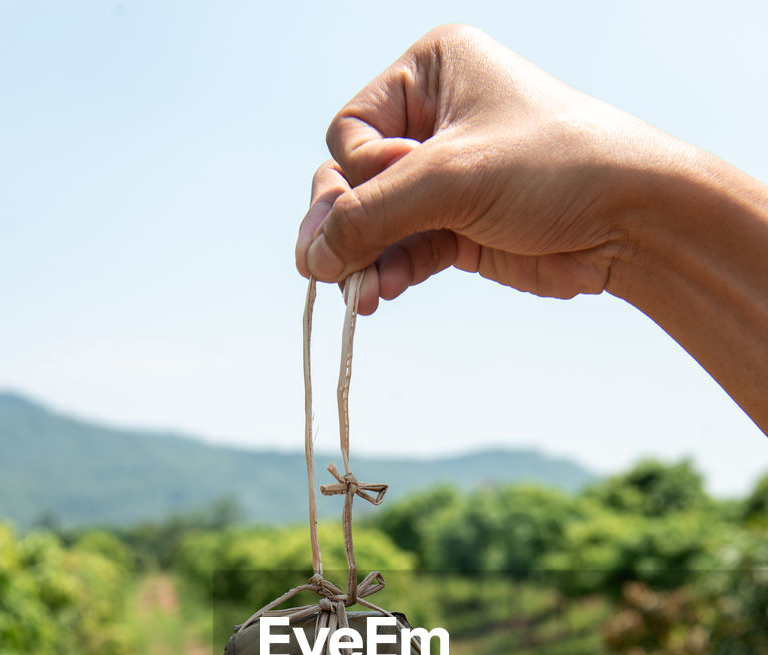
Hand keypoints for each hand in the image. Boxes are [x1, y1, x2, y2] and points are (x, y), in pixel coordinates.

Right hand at [295, 24, 678, 314]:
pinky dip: (389, 272)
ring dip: (363, 259)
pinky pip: (402, 251)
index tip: (407, 185)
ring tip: (358, 294)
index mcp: (430, 73)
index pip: (351, 131)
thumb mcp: (453, 179)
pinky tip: (379, 294)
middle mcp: (431, 121)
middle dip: (346, 225)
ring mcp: (443, 179)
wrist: (629, 219)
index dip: (364, 171)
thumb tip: (310, 259)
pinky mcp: (457, 229)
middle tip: (326, 267)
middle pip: (352, 180)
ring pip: (374, 223)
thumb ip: (373, 216)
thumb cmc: (554, 168)